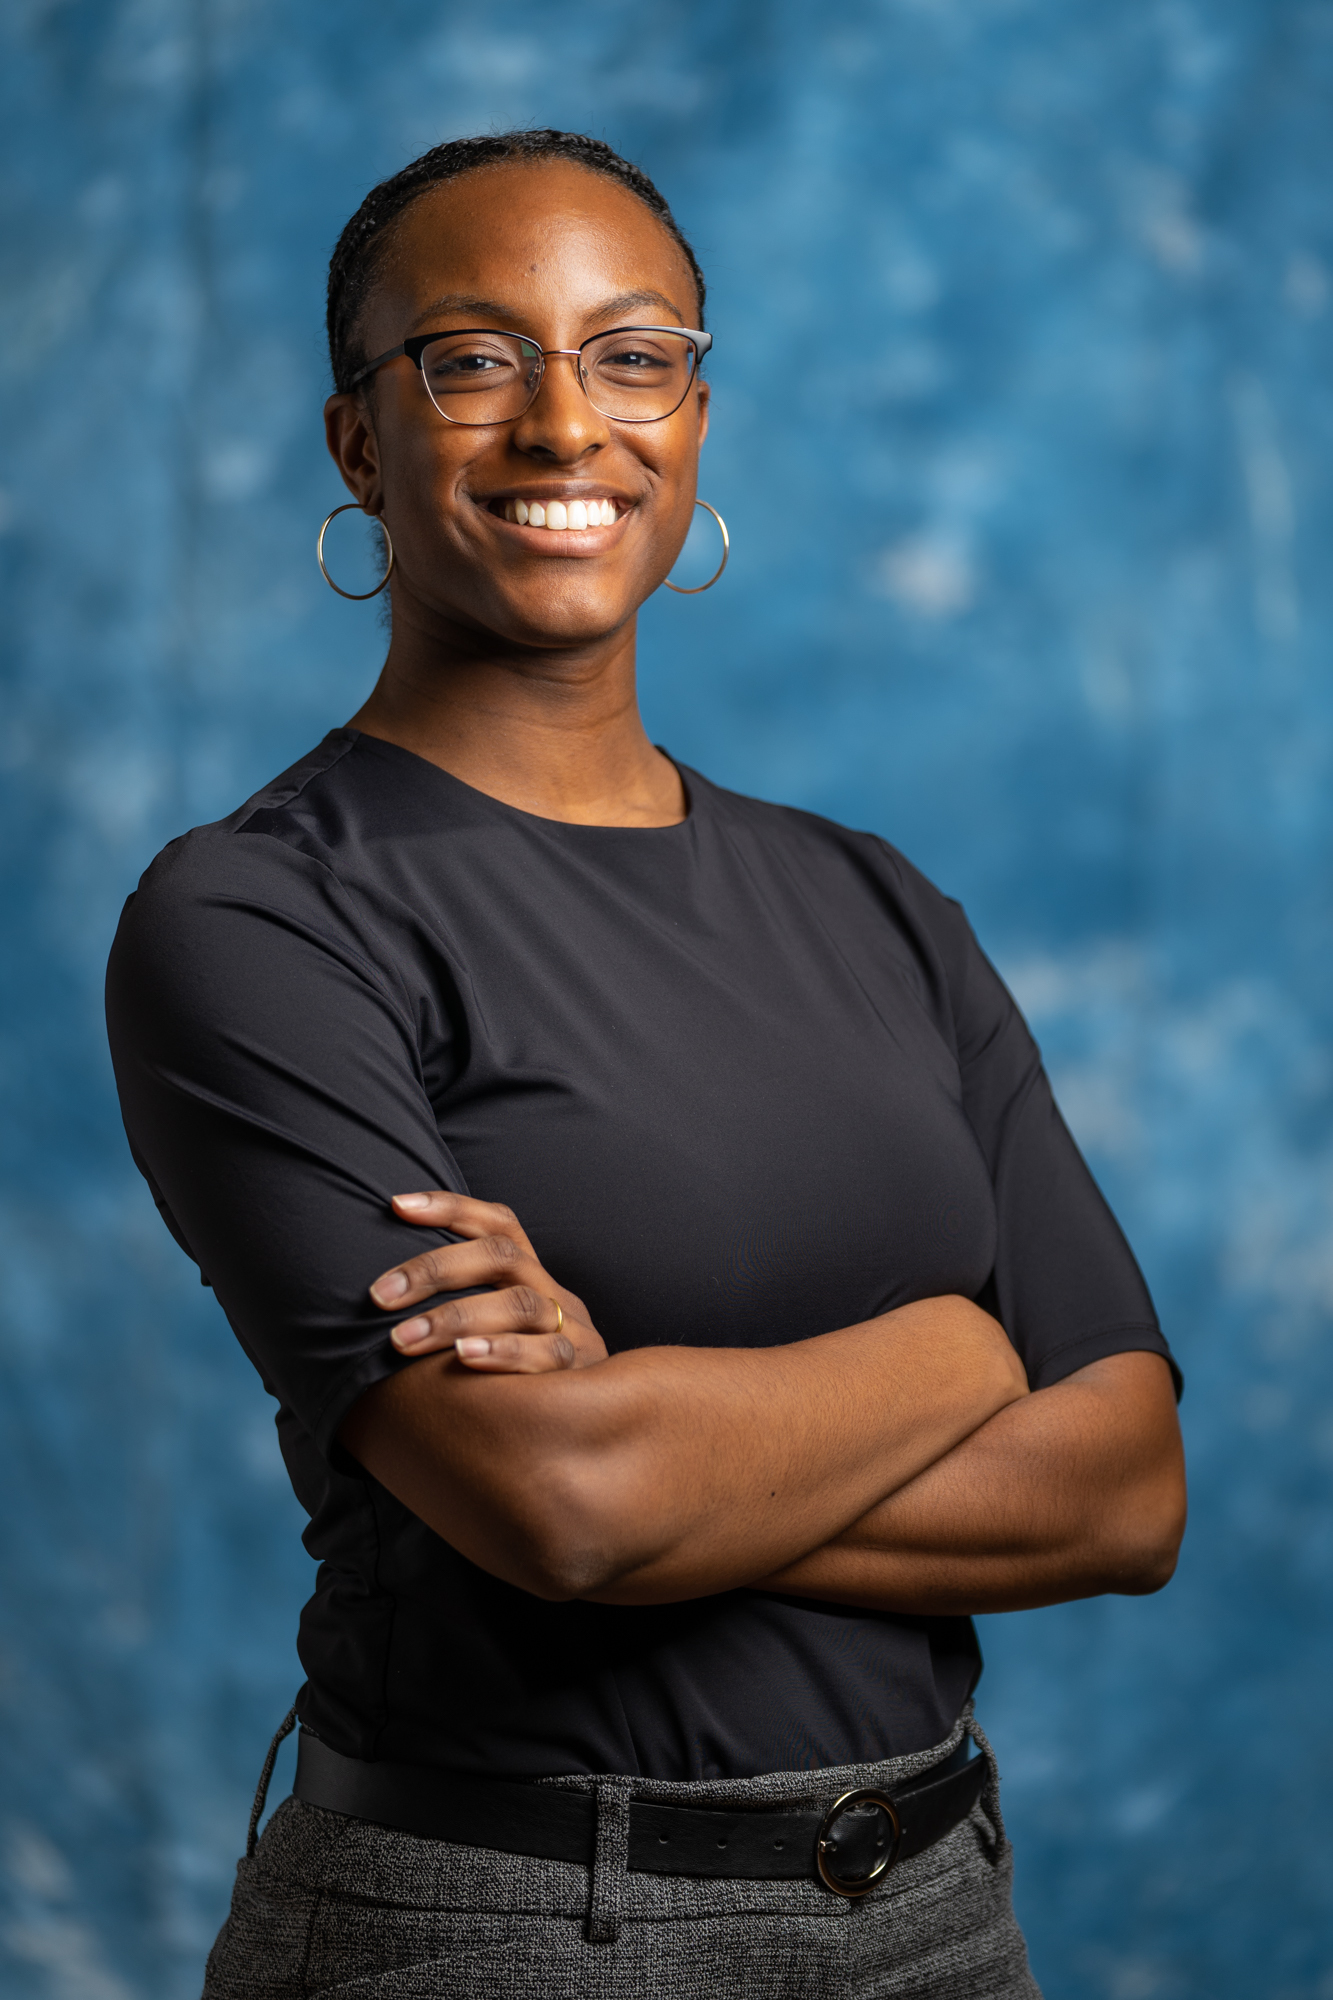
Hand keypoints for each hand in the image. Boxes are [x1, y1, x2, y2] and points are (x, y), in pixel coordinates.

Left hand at [369, 1190, 606, 1373]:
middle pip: (501, 1255)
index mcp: (530, 1274)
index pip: (497, 1223)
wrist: (600, 1422)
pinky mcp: (583, 1368)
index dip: (450, 1208)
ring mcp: (572, 1328)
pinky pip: (547, 1354)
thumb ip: (457, 1307)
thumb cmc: (514, 1375)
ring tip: (403, 1339)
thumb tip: (380, 1294)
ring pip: (519, 1303)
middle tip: (380, 1296)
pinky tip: (464, 1359)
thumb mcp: (495, 1330)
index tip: (397, 1206)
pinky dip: (503, 1352)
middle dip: (435, 1269)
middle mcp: (552, 1290)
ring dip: (455, 1317)